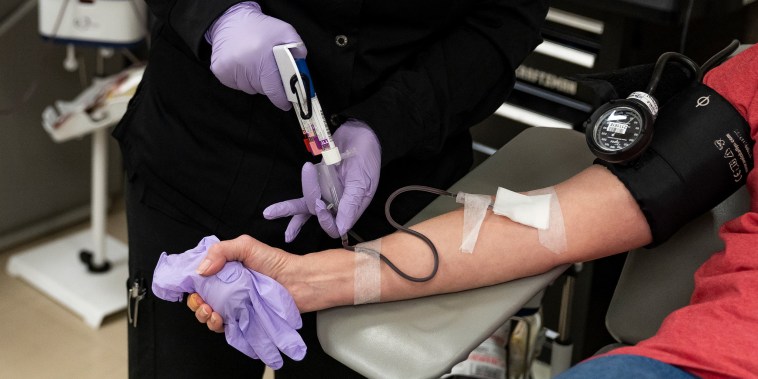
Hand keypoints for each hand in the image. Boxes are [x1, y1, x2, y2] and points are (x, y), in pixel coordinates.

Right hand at [189, 235, 295, 330]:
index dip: (192, 284)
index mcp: (224, 270)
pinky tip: (220, 320)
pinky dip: (217, 325)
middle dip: (196, 303)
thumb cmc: (274, 262)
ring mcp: (234, 305)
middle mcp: (226, 288)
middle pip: (200, 299)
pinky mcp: (242, 319)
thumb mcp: (246, 246)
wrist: (298, 282)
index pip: (199, 279)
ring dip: (204, 316)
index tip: (192, 288)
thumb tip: (200, 270)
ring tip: (211, 312)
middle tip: (203, 303)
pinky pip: (224, 326)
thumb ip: (221, 251)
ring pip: (209, 314)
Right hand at [205, 2, 306, 109]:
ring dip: (255, 82)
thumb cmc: (260, 28)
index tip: (286, 102)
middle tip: (269, 70)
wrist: (231, 19)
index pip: (274, 90)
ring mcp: (231, 70)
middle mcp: (245, 65)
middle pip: (263, 91)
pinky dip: (242, 79)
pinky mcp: (220, 71)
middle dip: (269, 85)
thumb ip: (298, 50)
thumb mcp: (285, 32)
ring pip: (249, 89)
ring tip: (254, 64)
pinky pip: (237, 85)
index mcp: (263, 58)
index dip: (282, 99)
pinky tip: (243, 65)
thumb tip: (301, 70)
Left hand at [263, 120, 381, 240]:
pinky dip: (289, 207)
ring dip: (288, 209)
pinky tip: (271, 214)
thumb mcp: (362, 181)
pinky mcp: (316, 184)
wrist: (358, 133)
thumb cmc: (366, 155)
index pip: (336, 227)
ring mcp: (326, 194)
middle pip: (318, 215)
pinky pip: (302, 199)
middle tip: (313, 200)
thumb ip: (351, 203)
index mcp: (353, 206)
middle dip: (310, 208)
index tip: (320, 203)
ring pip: (305, 208)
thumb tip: (342, 228)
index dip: (326, 220)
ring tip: (268, 213)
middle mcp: (338, 204)